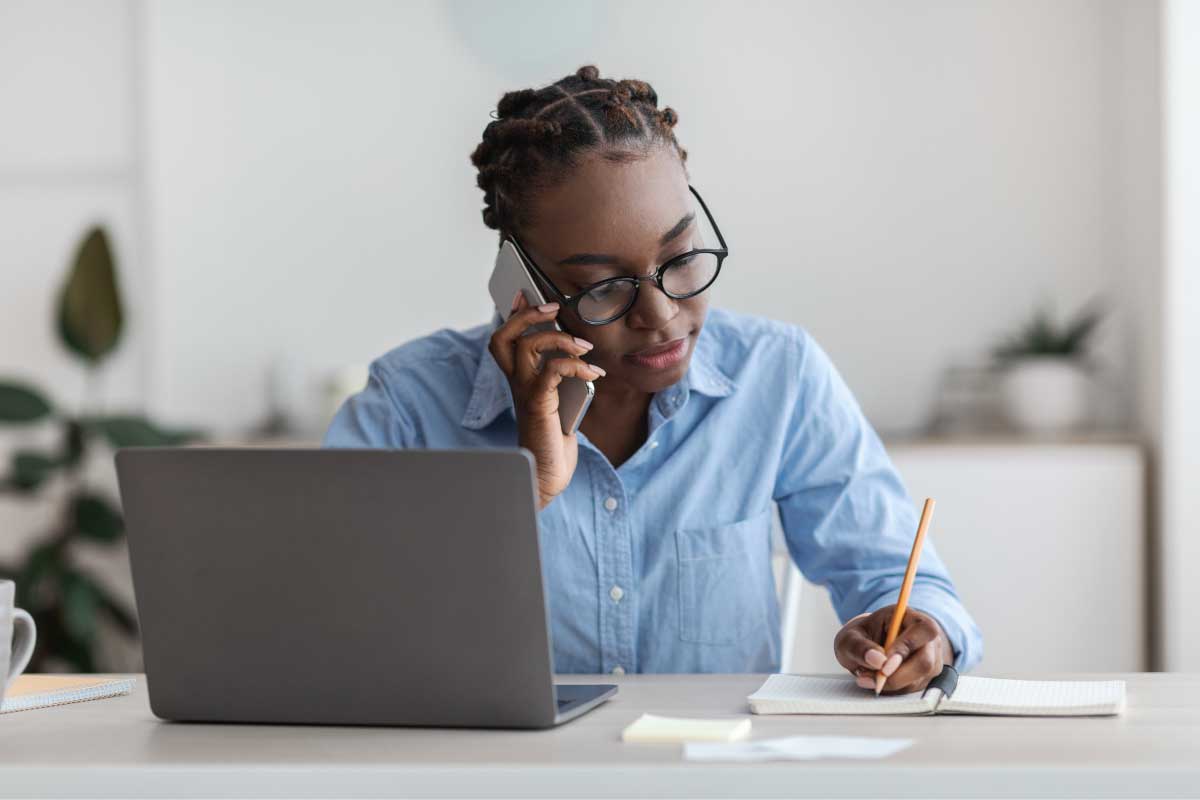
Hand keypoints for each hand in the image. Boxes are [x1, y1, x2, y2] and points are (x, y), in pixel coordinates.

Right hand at [488, 292, 605, 508]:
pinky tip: (593, 374)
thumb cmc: (555, 438)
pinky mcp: (538, 405)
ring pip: (526, 347)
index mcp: (519, 379)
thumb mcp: (560, 398)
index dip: (512, 314)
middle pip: (505, 336)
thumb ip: (560, 375)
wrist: (547, 475)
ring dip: (559, 339)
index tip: (524, 294)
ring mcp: (525, 393)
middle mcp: (516, 383)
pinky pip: (550, 371)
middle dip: (528, 316)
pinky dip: (574, 365)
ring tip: (584, 347)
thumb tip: (577, 349)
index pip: (504, 339)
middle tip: (553, 308)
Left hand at [833, 605, 953, 693]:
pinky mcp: (924, 679)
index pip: (924, 630)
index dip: (907, 647)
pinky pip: (912, 689)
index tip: (884, 663)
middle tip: (872, 678)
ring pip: (918, 679)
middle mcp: (927, 640)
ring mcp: (930, 661)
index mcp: (912, 618)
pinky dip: (892, 689)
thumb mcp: (850, 637)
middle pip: (926, 661)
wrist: (865, 647)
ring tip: (867, 676)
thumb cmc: (861, 637)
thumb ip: (860, 646)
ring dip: (891, 683)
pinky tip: (877, 680)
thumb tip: (877, 660)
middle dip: (897, 675)